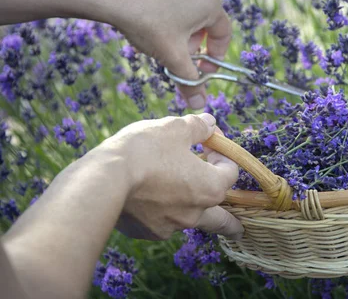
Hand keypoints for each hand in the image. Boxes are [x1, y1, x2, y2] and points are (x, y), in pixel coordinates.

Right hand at [100, 113, 242, 239]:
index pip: (231, 172)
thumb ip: (198, 126)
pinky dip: (161, 212)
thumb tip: (210, 123)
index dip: (222, 153)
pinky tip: (148, 198)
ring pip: (190, 221)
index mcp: (211, 187)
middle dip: (231, 221)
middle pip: (221, 218)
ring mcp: (171, 226)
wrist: (102, 180)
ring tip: (187, 207)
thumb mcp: (174, 128)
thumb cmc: (145, 150)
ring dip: (192, 210)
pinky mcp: (147, 232)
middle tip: (239, 228)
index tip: (208, 141)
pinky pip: (162, 223)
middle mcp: (196, 213)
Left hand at [102, 0, 232, 108]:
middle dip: (192, 45)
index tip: (200, 71)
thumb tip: (200, 104)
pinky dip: (162, 14)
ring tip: (158, 42)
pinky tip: (145, 23)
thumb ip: (190, 81)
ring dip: (177, 31)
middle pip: (203, 24)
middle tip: (175, 57)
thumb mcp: (172, 57)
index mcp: (210, 2)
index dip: (214, 58)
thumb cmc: (147, 23)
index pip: (223, 35)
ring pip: (184, 12)